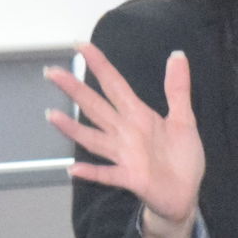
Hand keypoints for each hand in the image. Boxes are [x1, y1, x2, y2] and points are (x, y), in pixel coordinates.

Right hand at [45, 44, 205, 237]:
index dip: (100, 65)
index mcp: (139, 115)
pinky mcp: (130, 177)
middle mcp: (125, 132)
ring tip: (52, 115)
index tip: (81, 46)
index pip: (115, 85)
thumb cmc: (181, 157)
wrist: (186, 192)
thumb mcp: (184, 119)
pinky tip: (73, 169)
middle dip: (75, 90)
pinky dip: (92, 172)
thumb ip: (178, 88)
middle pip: (96, 107)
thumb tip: (177, 55)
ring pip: (94, 138)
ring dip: (73, 129)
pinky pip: (107, 174)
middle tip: (52, 72)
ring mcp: (124, 155)